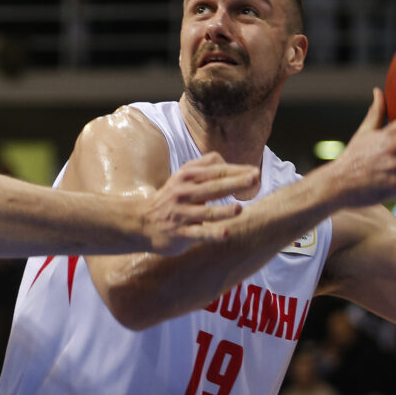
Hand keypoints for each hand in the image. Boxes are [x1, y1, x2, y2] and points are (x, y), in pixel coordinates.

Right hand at [142, 152, 258, 253]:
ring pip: (206, 211)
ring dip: (223, 211)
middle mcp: (184, 193)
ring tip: (239, 209)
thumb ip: (204, 166)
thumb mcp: (182, 177)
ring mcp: (182, 213)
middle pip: (213, 186)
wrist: (140, 221)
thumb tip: (227, 160)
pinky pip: (198, 233)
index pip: (215, 170)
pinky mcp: (180, 232)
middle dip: (235, 182)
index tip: (255, 173)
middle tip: (254, 179)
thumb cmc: (169, 198)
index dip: (236, 171)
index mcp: (187, 177)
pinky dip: (212, 234)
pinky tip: (226, 234)